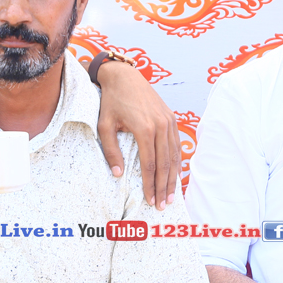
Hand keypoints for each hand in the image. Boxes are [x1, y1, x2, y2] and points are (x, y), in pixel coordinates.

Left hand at [95, 59, 180, 209]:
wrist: (124, 77)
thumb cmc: (111, 101)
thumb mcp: (105, 126)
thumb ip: (111, 151)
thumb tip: (118, 174)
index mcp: (145, 129)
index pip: (150, 165)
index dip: (150, 185)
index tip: (150, 200)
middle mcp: (161, 126)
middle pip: (165, 163)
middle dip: (164, 187)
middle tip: (162, 205)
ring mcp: (169, 121)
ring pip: (175, 156)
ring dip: (173, 178)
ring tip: (171, 196)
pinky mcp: (172, 118)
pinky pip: (177, 145)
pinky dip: (177, 162)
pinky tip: (175, 175)